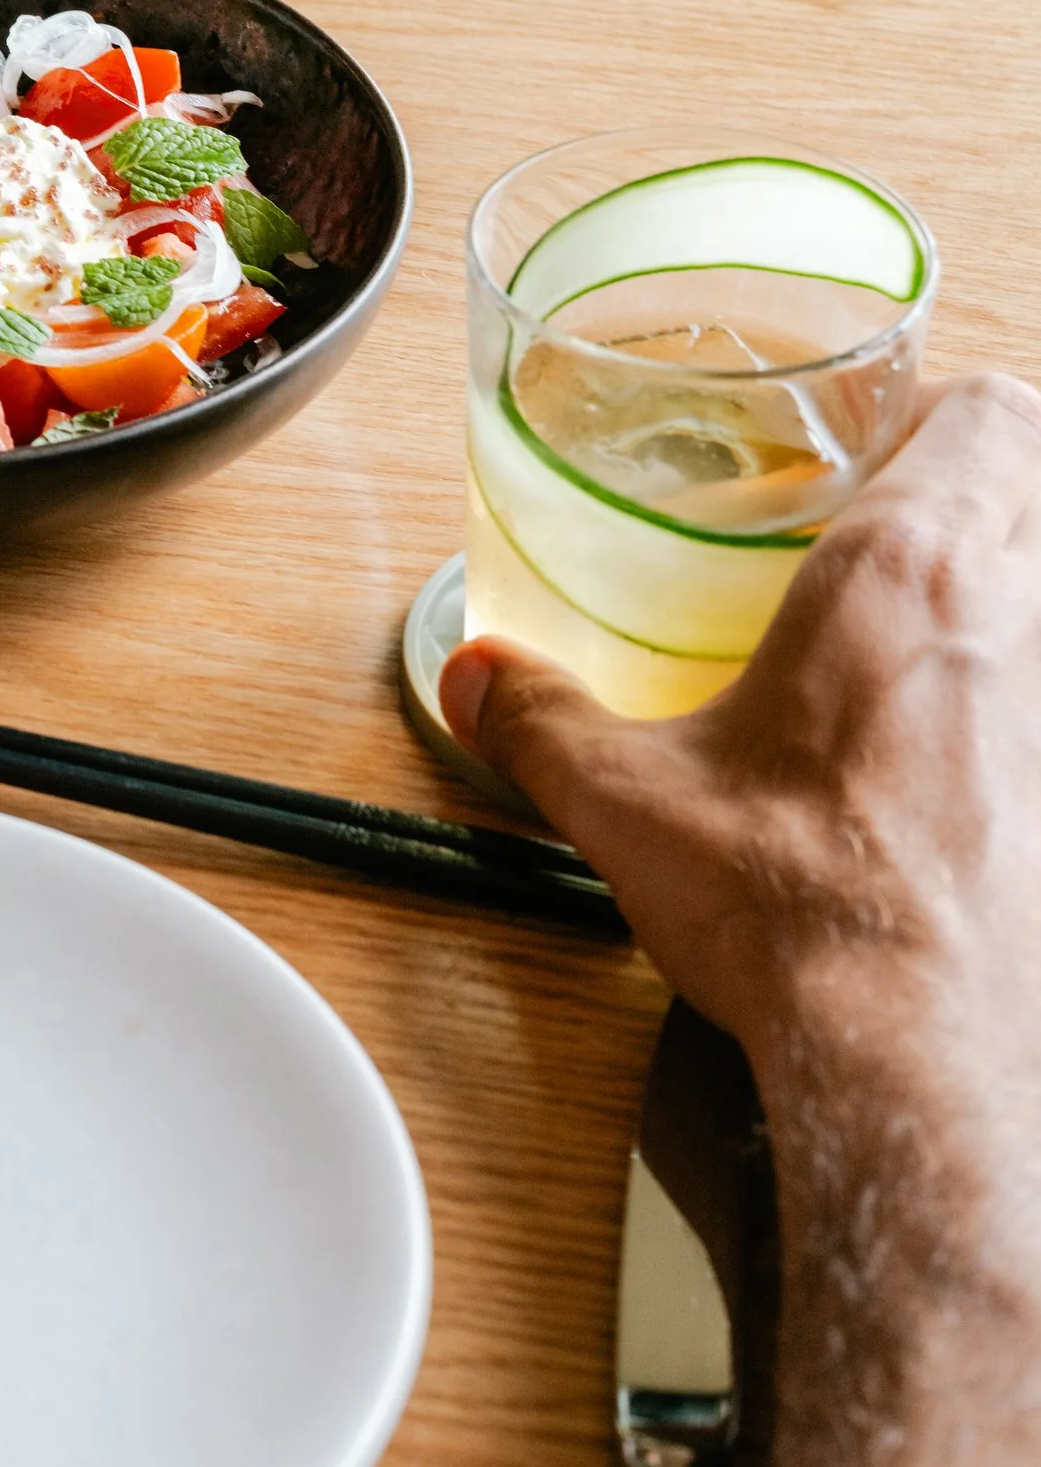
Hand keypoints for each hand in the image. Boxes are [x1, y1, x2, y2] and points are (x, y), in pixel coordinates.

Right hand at [440, 371, 1040, 1123]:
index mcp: (906, 573)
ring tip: (922, 651)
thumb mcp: (630, 800)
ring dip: (1002, 602)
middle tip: (896, 532)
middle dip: (987, 488)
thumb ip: (541, 721)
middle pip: (1038, 479)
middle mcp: (1017, 622)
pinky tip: (957, 764)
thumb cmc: (804, 914)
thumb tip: (481, 681)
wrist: (914, 1058)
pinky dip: (1018, 710)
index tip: (877, 442)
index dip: (942, 408)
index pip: (990, 409)